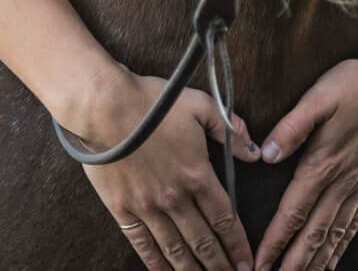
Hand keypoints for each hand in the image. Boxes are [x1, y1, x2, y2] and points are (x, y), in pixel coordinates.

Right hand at [69, 67, 261, 270]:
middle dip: (220, 265)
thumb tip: (254, 151)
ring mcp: (148, 207)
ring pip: (176, 250)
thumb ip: (229, 128)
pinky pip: (143, 245)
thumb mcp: (199, 105)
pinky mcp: (123, 209)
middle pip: (204, 241)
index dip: (238, 245)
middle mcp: (176, 198)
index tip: (247, 263)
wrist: (103, 106)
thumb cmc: (151, 102)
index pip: (225, 218)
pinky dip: (156, 264)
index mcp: (198, 174)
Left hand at [253, 46, 357, 270]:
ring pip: (337, 233)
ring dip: (318, 261)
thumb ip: (291, 127)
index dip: (276, 241)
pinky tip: (334, 258)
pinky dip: (343, 245)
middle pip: (315, 232)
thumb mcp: (318, 96)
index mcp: (325, 162)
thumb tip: (264, 153)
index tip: (261, 262)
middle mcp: (345, 180)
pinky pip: (357, 222)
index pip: (295, 211)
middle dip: (294, 263)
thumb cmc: (356, 82)